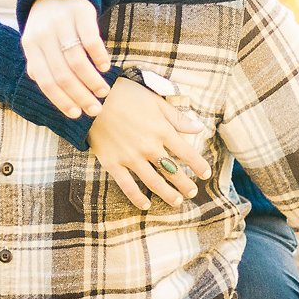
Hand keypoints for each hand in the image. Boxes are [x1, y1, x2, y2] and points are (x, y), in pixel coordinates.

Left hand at [22, 0, 111, 117]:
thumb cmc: (48, 22)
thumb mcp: (36, 40)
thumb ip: (39, 64)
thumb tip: (50, 91)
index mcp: (30, 45)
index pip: (45, 80)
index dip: (60, 100)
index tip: (76, 114)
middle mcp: (43, 34)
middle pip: (63, 74)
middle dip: (80, 96)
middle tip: (95, 109)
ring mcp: (62, 22)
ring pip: (77, 61)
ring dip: (92, 81)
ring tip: (103, 91)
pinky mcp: (80, 11)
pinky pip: (91, 40)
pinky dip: (99, 56)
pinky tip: (105, 67)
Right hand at [86, 77, 212, 209]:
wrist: (92, 98)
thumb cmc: (125, 95)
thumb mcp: (154, 100)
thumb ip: (177, 117)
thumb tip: (199, 128)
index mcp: (161, 130)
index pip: (187, 153)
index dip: (198, 165)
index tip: (206, 174)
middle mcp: (148, 147)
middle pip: (172, 171)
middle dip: (185, 184)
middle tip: (192, 192)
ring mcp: (130, 157)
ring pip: (154, 182)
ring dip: (168, 193)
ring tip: (177, 201)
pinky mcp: (113, 163)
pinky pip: (127, 185)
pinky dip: (137, 197)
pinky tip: (146, 204)